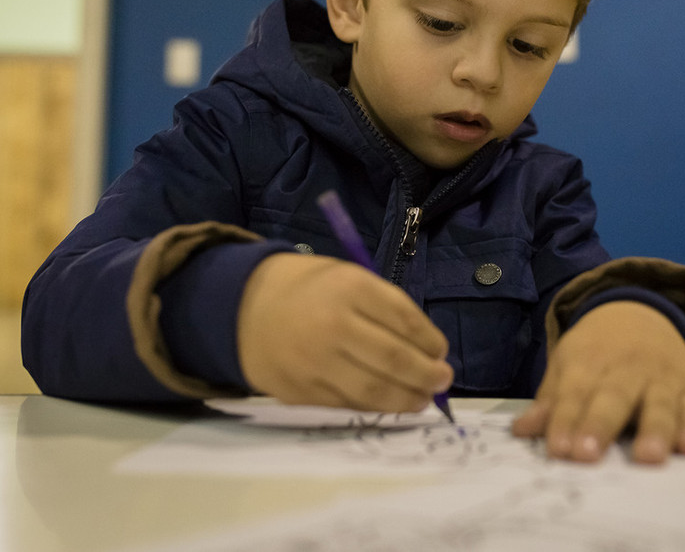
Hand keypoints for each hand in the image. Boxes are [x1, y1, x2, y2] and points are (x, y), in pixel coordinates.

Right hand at [237, 252, 453, 411]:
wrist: (241, 308)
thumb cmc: (307, 290)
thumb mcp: (346, 278)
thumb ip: (384, 307)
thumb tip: (426, 348)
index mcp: (349, 288)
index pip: (404, 320)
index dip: (430, 341)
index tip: (441, 351)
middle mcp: (333, 325)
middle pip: (394, 359)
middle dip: (427, 374)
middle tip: (443, 380)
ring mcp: (315, 362)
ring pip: (374, 390)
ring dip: (407, 398)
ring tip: (423, 398)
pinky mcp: (301, 391)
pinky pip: (349, 404)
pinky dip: (376, 407)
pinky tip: (391, 403)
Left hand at [510, 300, 684, 464]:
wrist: (641, 313)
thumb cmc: (596, 351)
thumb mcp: (567, 363)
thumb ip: (550, 401)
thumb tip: (521, 431)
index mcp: (589, 361)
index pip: (574, 394)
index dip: (565, 421)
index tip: (558, 450)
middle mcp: (627, 368)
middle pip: (613, 398)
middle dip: (600, 426)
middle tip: (588, 455)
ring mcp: (662, 377)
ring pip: (658, 404)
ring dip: (654, 430)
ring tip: (647, 457)